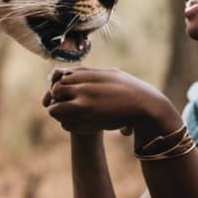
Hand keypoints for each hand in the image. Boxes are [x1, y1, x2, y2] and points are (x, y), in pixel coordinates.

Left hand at [42, 68, 180, 138]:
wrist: (143, 105)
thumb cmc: (126, 87)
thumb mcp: (107, 73)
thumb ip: (85, 73)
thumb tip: (64, 73)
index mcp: (88, 77)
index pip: (58, 79)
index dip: (58, 85)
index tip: (64, 90)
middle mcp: (83, 91)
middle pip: (55, 94)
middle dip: (55, 98)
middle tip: (64, 101)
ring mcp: (85, 109)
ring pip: (56, 111)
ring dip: (59, 112)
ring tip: (69, 111)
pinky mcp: (89, 124)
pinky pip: (66, 125)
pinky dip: (68, 123)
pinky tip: (78, 120)